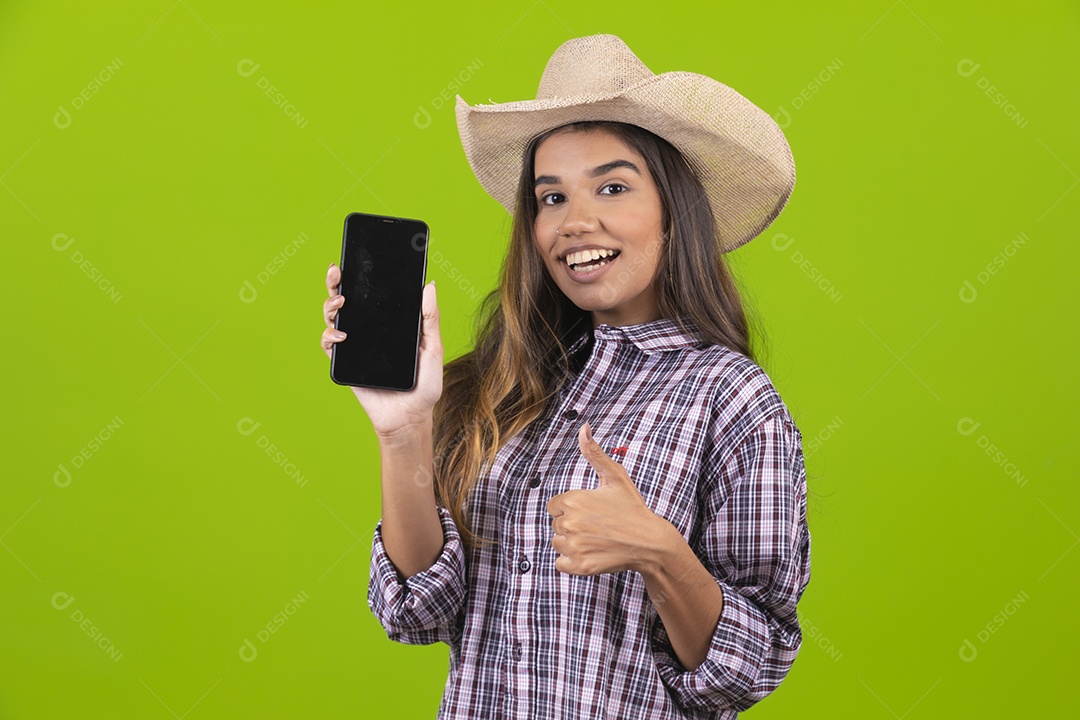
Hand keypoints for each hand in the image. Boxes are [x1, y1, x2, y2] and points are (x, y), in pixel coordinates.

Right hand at [320, 263, 442, 436]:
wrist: (411, 417)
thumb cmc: (425, 385)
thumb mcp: (432, 347)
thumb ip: (430, 318)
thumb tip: (429, 284)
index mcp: (388, 323)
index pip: (371, 294)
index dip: (361, 275)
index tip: (357, 257)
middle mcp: (368, 331)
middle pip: (346, 300)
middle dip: (335, 282)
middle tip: (336, 271)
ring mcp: (355, 346)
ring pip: (333, 318)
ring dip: (331, 305)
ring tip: (341, 302)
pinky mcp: (345, 364)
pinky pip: (329, 346)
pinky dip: (330, 336)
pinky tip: (342, 334)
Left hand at [546, 421, 674, 575]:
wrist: (651, 543)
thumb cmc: (633, 508)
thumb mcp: (615, 477)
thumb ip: (594, 453)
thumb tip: (583, 427)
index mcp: (574, 500)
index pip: (554, 506)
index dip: (571, 508)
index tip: (590, 511)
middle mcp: (570, 523)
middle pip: (556, 524)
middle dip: (572, 525)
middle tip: (597, 525)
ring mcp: (574, 546)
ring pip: (557, 543)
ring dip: (571, 543)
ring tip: (595, 539)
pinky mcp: (579, 566)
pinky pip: (560, 563)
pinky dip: (571, 561)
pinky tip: (590, 553)